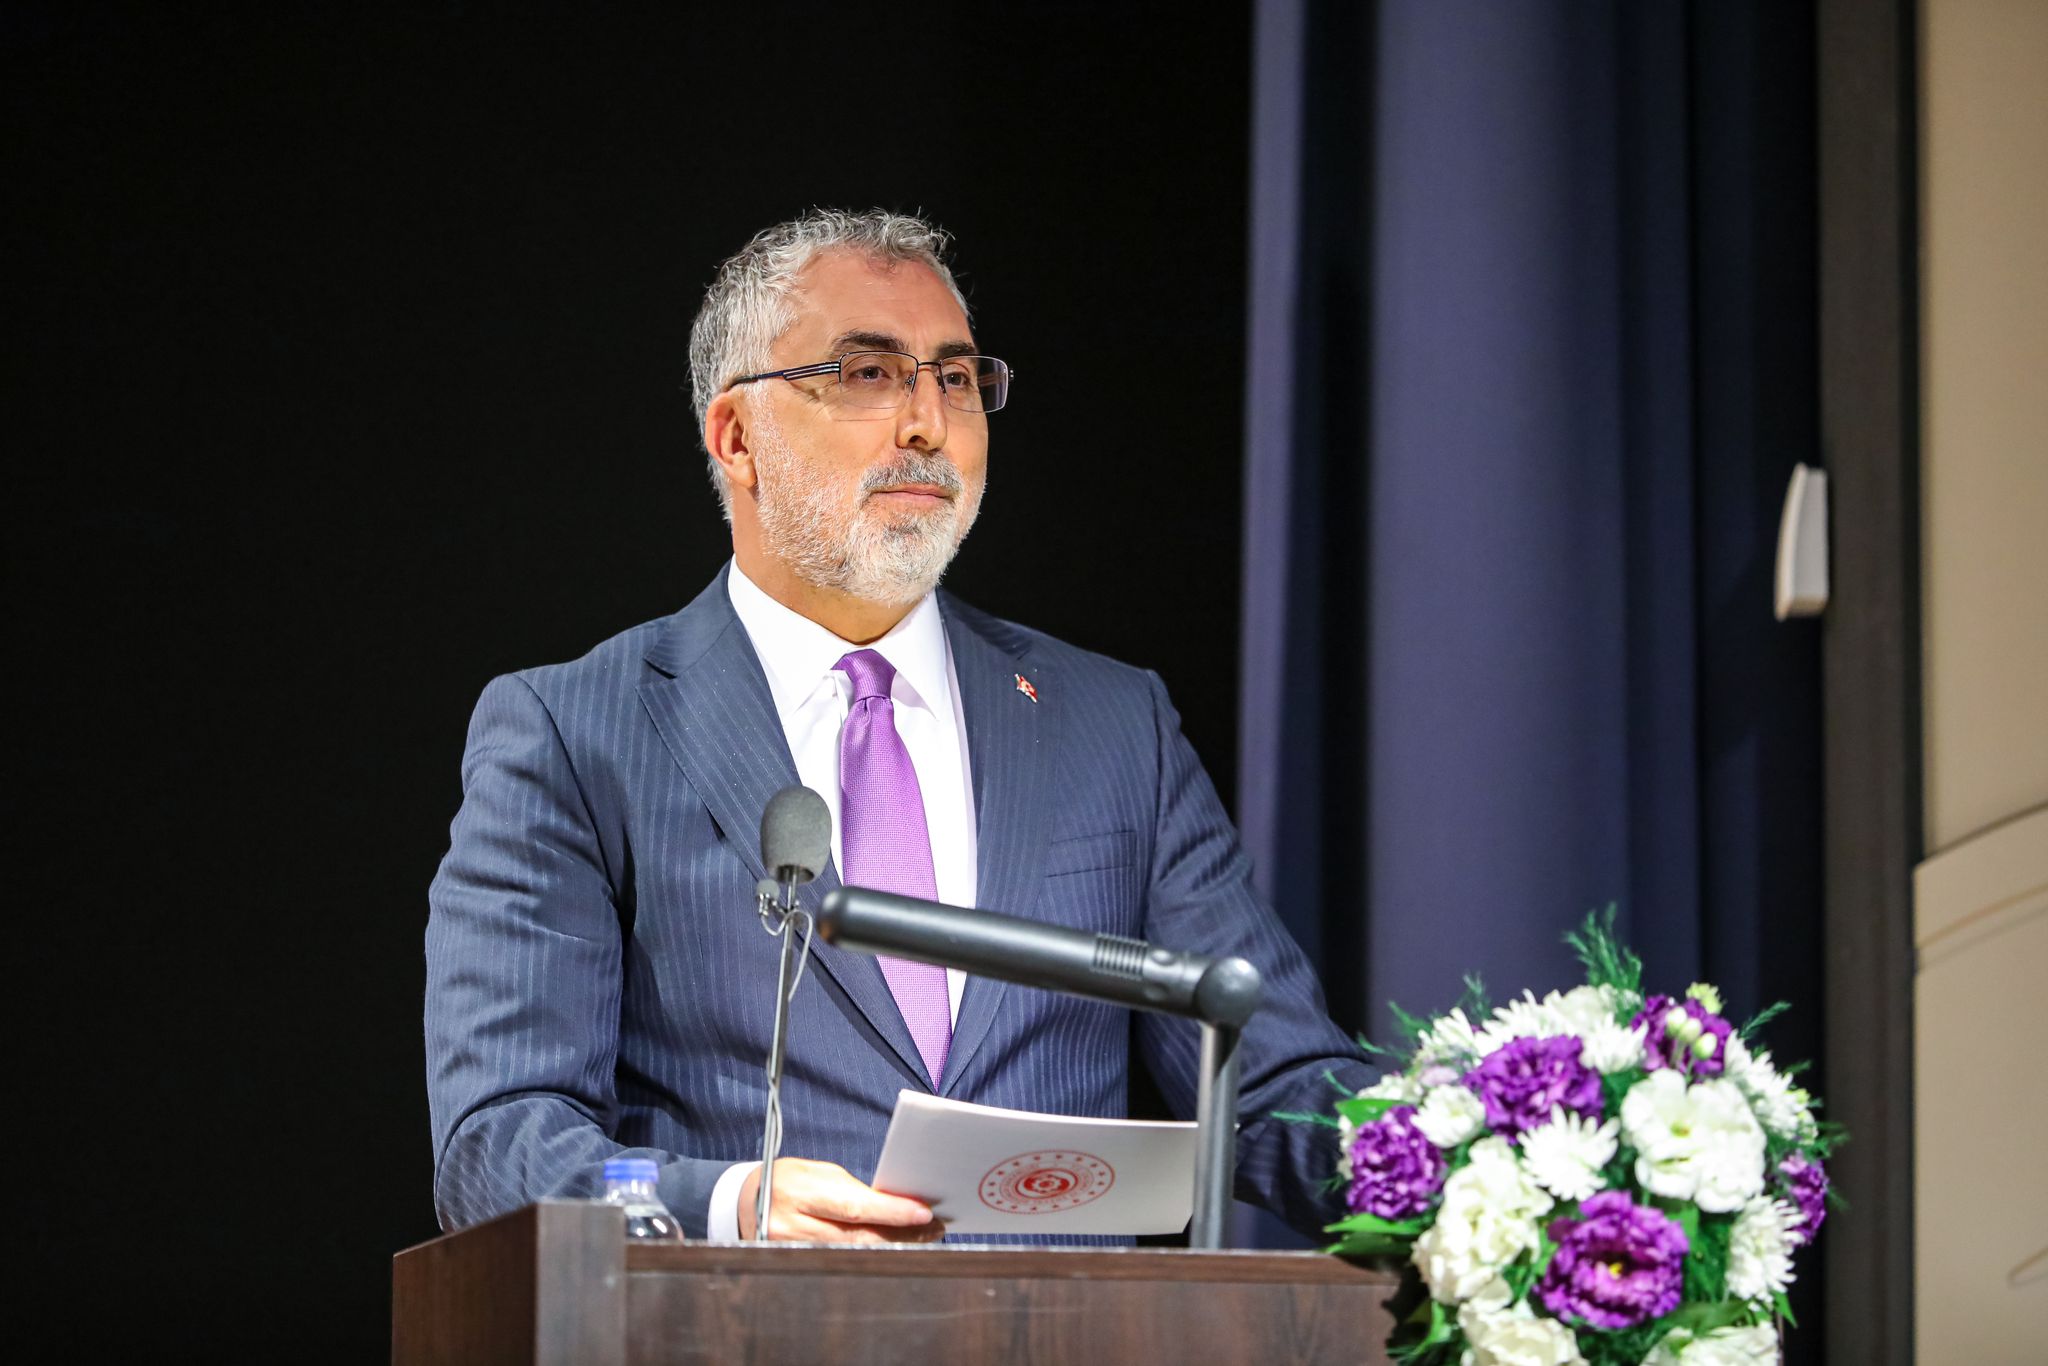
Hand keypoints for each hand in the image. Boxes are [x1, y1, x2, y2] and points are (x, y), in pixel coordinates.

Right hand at [737, 1157, 942, 1242]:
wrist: (747, 1202)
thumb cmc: (789, 1180)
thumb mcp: (817, 1173)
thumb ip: (851, 1189)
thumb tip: (894, 1203)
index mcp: (799, 1191)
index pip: (853, 1207)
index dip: (892, 1212)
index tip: (924, 1212)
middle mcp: (793, 1226)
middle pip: (858, 1238)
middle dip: (901, 1233)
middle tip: (933, 1228)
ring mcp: (794, 1251)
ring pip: (854, 1254)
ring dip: (892, 1246)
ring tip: (922, 1238)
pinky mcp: (797, 1265)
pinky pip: (843, 1261)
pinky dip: (872, 1255)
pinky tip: (894, 1247)